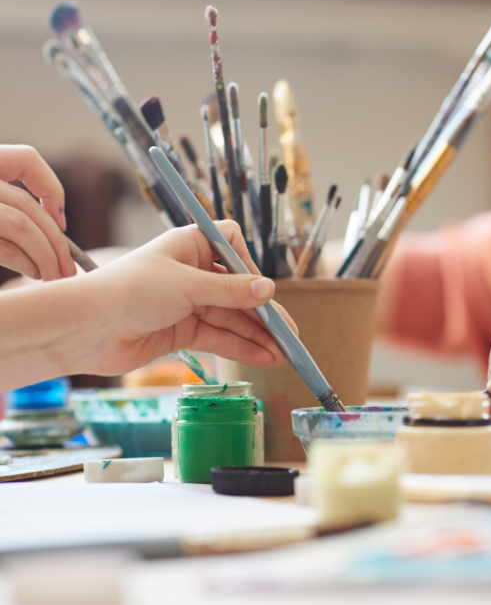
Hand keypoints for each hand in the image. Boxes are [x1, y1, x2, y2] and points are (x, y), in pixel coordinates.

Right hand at [0, 145, 74, 279]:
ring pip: (22, 225)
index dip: (51, 188)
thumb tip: (57, 228)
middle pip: (28, 204)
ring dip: (47, 255)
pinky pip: (5, 246)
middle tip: (69, 268)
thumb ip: (10, 205)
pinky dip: (27, 262)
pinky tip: (36, 273)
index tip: (61, 222)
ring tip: (56, 276)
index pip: (26, 158)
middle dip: (57, 241)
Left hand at [74, 221, 294, 375]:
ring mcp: (188, 303)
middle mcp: (192, 272)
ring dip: (256, 336)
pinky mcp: (181, 330)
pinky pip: (219, 337)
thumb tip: (269, 290)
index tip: (263, 290)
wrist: (85, 328)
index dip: (250, 266)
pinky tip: (263, 358)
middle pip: (238, 291)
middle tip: (290, 335)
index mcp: (191, 246)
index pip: (232, 246)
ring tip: (283, 354)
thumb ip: (231, 291)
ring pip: (232, 318)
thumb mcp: (188, 286)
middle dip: (263, 314)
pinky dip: (240, 348)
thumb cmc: (129, 291)